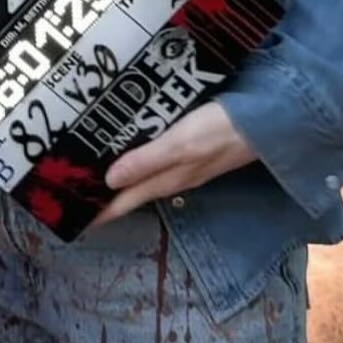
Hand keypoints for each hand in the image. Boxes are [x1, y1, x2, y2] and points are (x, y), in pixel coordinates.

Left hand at [93, 101, 256, 225]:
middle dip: (107, 197)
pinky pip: (158, 161)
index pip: (126, 201)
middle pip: (133, 192)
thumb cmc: (220, 131)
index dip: (101, 211)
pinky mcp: (194, 149)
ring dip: (122, 179)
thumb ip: (146, 161)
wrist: (267, 122)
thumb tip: (109, 182)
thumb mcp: (180, 144)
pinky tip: (132, 150)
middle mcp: (174, 177)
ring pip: (145, 177)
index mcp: (167, 179)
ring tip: (97, 177)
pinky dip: (140, 161)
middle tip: (77, 196)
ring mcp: (186, 165)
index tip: (75, 220)